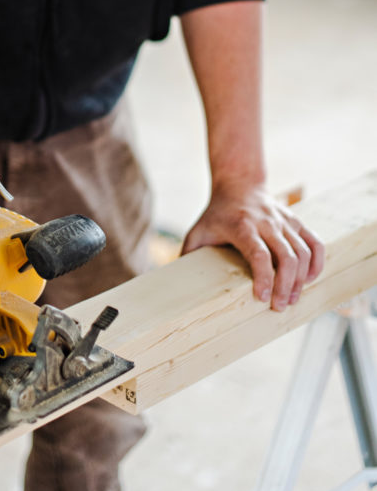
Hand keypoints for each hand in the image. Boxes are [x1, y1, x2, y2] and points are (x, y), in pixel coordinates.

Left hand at [181, 184, 324, 310]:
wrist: (238, 184)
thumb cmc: (217, 213)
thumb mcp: (198, 230)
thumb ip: (188, 254)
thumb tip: (174, 279)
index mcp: (242, 226)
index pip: (259, 254)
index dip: (264, 278)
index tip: (262, 298)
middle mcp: (266, 223)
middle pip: (286, 256)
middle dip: (286, 286)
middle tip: (279, 306)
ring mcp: (284, 221)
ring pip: (303, 252)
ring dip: (302, 279)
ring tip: (292, 299)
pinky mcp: (296, 222)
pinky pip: (315, 243)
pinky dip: (317, 263)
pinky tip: (310, 279)